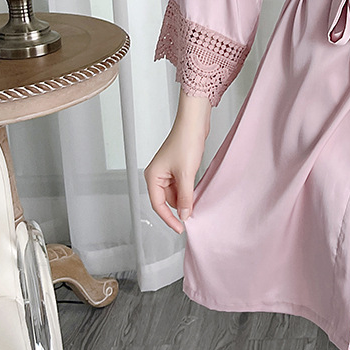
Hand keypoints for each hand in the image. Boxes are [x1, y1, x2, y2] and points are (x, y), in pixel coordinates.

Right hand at [144, 113, 207, 233]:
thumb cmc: (186, 141)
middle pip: (166, 200)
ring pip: (175, 193)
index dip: (169, 219)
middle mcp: (157, 174)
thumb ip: (185, 197)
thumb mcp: (187, 174)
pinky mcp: (177, 166)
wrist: (194, 122)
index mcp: (153, 176)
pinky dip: (188, 190)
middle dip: (179, 207)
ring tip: (197, 202)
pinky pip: (181, 184)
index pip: (158, 205)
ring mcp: (167, 170)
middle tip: (192, 215)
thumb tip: (183, 214)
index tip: (180, 228)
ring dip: (185, 198)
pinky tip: (197, 191)